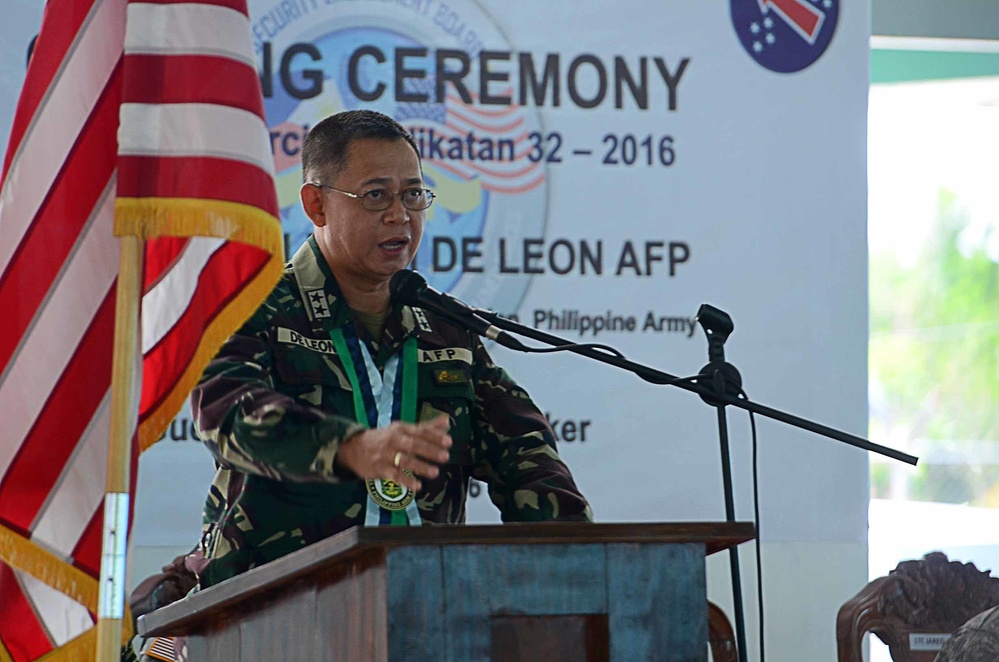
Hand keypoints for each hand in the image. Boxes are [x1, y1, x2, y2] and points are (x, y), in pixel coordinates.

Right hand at [336, 416, 451, 491]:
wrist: (354, 447)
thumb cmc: (384, 438)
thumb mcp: (403, 429)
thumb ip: (426, 427)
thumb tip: (447, 422)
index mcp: (401, 429)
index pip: (420, 431)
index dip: (435, 436)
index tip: (449, 441)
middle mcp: (393, 440)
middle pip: (413, 445)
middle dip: (430, 451)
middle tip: (445, 456)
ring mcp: (385, 455)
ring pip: (404, 461)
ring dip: (420, 467)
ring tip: (435, 472)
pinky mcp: (379, 469)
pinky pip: (394, 476)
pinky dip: (405, 481)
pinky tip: (417, 486)